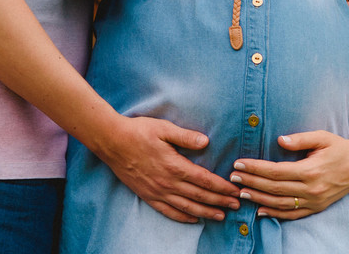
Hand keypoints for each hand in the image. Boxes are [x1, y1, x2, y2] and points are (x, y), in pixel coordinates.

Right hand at [94, 115, 241, 222]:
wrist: (112, 142)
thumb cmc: (139, 131)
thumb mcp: (164, 128)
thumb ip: (186, 136)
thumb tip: (206, 141)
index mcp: (174, 165)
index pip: (204, 179)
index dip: (221, 187)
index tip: (235, 190)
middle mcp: (167, 182)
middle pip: (199, 195)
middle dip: (220, 201)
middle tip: (236, 205)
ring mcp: (156, 191)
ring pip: (186, 206)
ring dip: (205, 212)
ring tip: (221, 216)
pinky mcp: (147, 196)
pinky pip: (167, 211)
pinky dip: (183, 216)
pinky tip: (194, 219)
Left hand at [230, 130, 348, 218]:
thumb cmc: (339, 146)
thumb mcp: (323, 137)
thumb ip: (301, 139)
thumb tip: (280, 140)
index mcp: (311, 170)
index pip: (275, 171)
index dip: (255, 168)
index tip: (239, 164)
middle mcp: (311, 188)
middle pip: (274, 188)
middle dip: (251, 183)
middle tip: (233, 178)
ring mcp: (314, 201)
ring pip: (280, 204)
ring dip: (258, 199)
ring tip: (241, 193)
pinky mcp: (316, 208)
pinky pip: (292, 214)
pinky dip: (274, 214)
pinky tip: (260, 210)